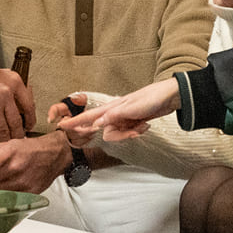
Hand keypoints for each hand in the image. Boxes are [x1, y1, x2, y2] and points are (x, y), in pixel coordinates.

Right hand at [0, 57, 32, 140]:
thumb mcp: (4, 75)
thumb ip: (17, 88)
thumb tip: (28, 103)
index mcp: (14, 82)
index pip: (29, 106)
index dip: (31, 120)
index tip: (29, 126)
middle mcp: (6, 92)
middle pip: (16, 121)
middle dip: (18, 134)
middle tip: (18, 137)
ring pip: (3, 129)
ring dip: (4, 137)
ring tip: (4, 138)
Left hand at [0, 131, 70, 192]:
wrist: (53, 154)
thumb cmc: (28, 149)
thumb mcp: (6, 145)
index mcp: (9, 152)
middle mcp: (16, 167)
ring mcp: (24, 180)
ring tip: (0, 179)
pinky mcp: (30, 191)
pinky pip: (10, 195)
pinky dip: (6, 192)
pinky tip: (10, 184)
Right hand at [57, 79, 181, 143]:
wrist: (170, 96)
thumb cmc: (152, 98)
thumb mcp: (132, 108)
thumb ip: (114, 116)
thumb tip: (97, 124)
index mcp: (112, 108)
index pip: (89, 116)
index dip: (76, 122)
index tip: (62, 126)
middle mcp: (115, 113)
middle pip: (106, 131)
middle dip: (119, 136)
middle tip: (132, 133)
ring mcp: (124, 118)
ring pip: (118, 133)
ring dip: (130, 134)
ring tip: (142, 127)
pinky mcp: (133, 121)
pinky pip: (128, 132)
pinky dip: (136, 132)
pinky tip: (145, 126)